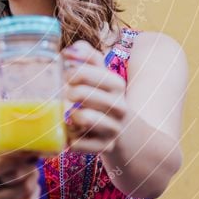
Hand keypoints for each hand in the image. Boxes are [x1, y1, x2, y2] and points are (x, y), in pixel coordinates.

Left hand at [62, 39, 128, 153]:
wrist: (130, 136)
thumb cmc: (107, 101)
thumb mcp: (104, 77)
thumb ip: (89, 58)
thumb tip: (69, 50)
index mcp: (116, 84)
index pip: (86, 71)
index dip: (72, 72)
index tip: (68, 76)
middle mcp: (119, 106)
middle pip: (79, 93)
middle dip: (68, 93)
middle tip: (68, 95)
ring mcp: (113, 129)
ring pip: (81, 118)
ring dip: (70, 116)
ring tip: (72, 115)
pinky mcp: (105, 148)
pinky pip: (76, 142)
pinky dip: (70, 139)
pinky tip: (75, 134)